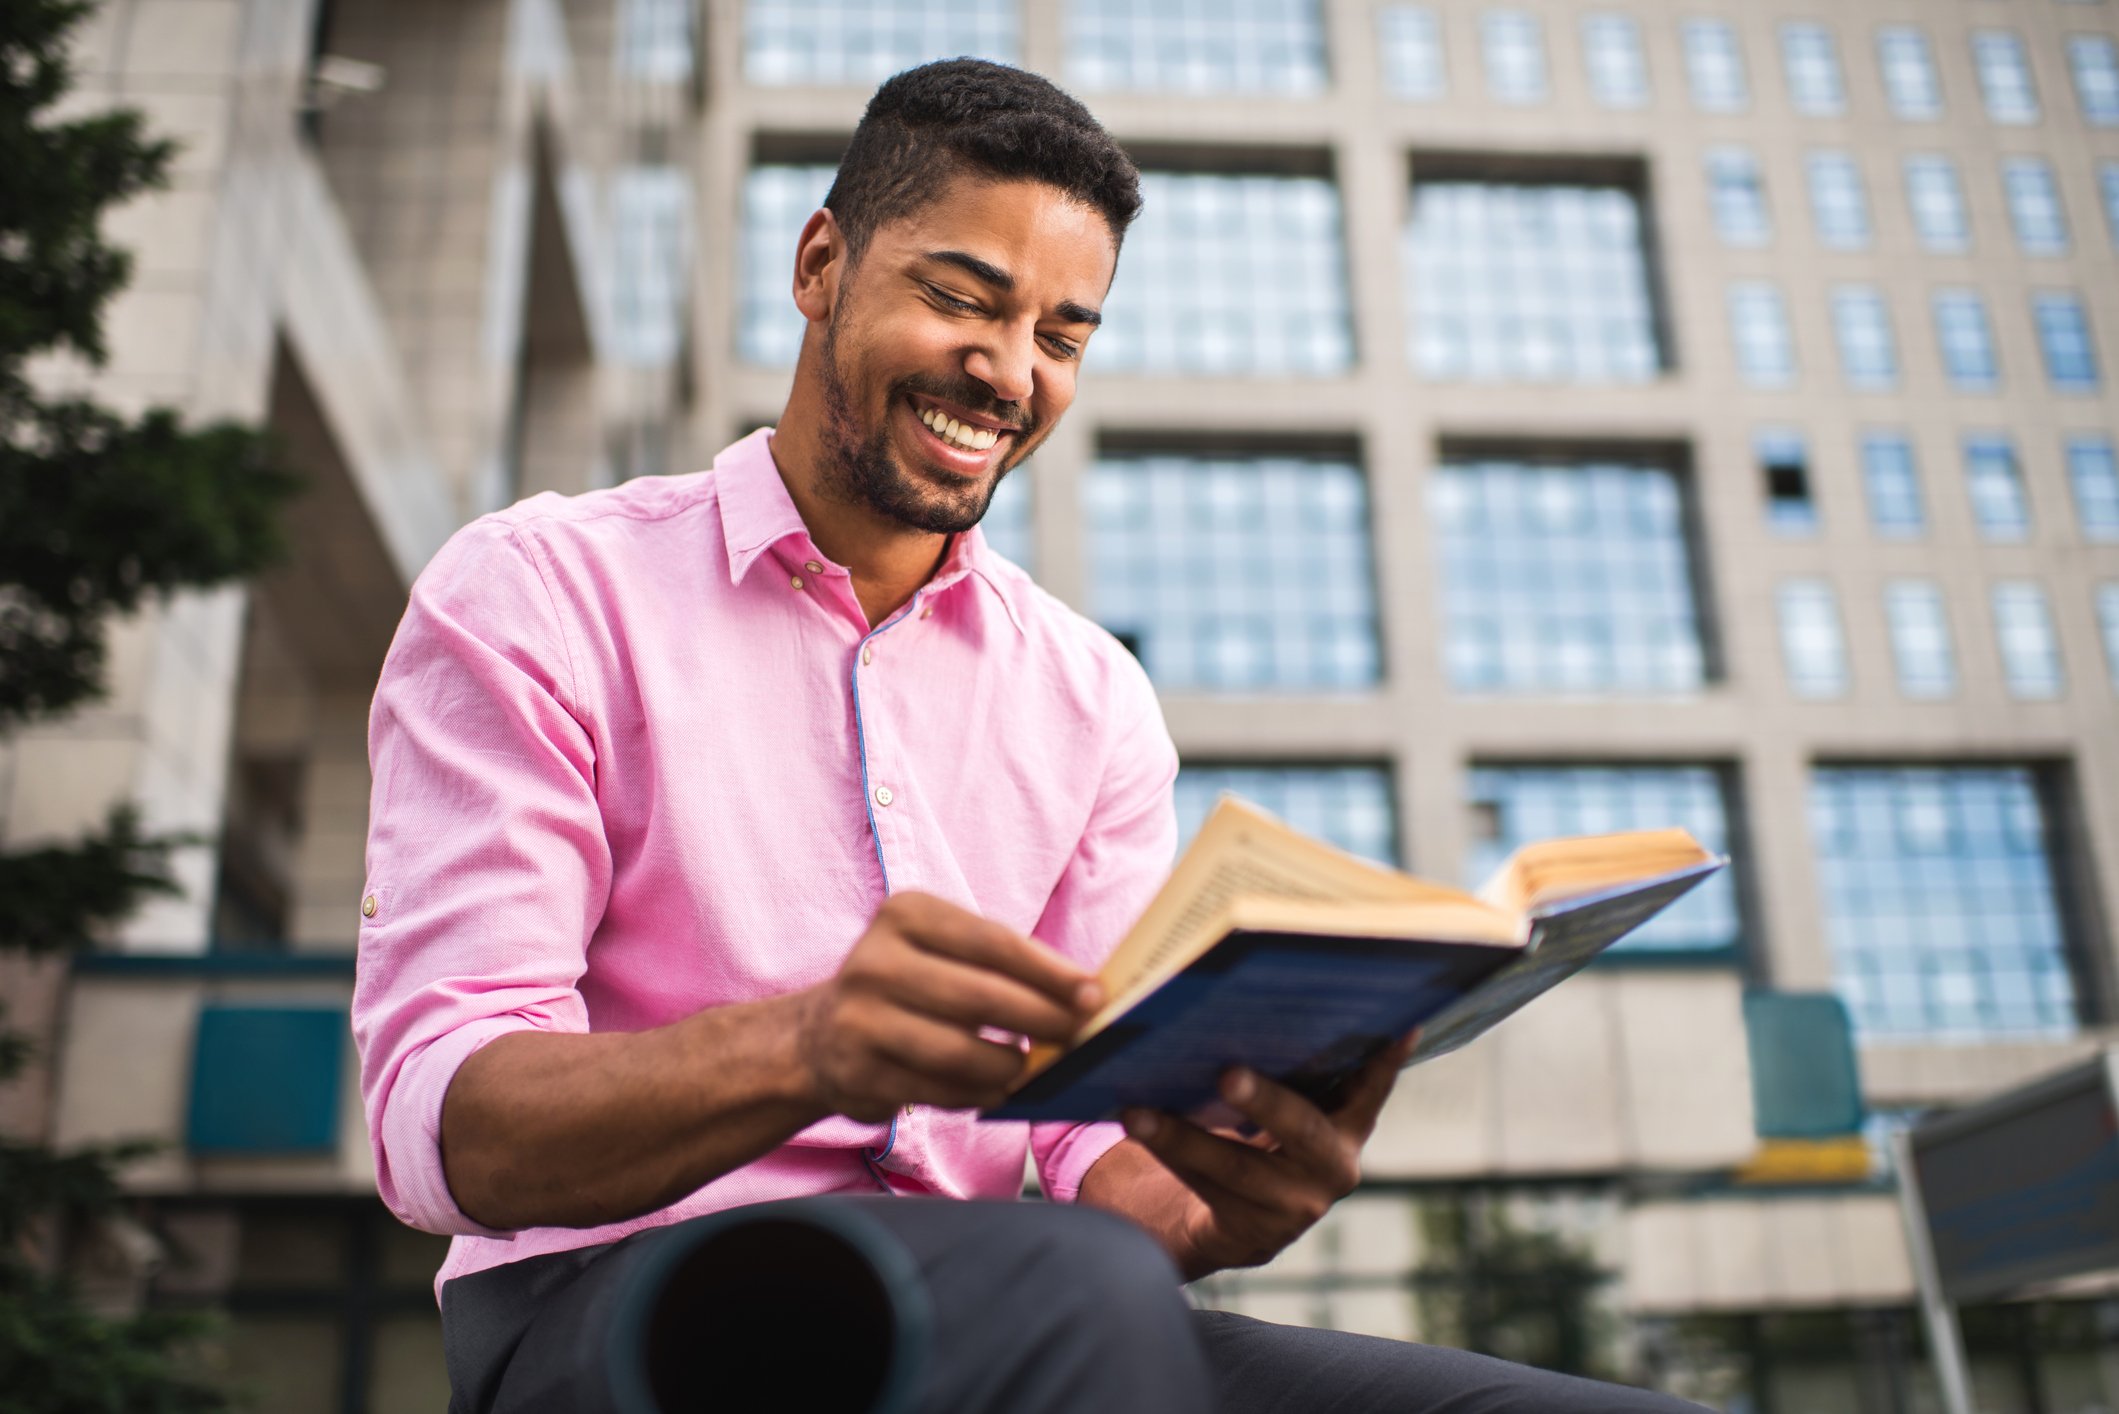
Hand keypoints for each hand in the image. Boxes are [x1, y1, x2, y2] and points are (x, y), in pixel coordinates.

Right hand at [794, 891, 1101, 1122]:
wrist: (819, 1036)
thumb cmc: (908, 985)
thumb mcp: (942, 950)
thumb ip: (1003, 965)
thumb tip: (1082, 994)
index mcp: (904, 914)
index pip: (992, 942)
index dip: (1049, 972)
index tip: (1094, 994)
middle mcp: (875, 962)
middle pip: (980, 996)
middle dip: (1041, 1019)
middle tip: (1079, 1035)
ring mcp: (861, 1021)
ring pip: (961, 1052)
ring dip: (1010, 1066)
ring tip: (1032, 1067)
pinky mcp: (859, 1075)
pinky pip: (939, 1092)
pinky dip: (979, 1094)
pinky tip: (995, 1089)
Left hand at [1119, 1030, 1417, 1272]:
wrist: (1239, 1221)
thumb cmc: (1263, 1137)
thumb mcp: (1289, 1108)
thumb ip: (1296, 1073)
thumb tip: (1251, 1001)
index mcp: (1350, 1126)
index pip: (1373, 1086)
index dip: (1386, 1060)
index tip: (1398, 1025)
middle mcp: (1334, 1167)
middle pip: (1299, 1128)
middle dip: (1263, 1099)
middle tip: (1227, 1072)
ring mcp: (1296, 1206)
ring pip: (1235, 1166)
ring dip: (1181, 1137)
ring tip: (1137, 1111)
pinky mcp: (1255, 1233)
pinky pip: (1206, 1190)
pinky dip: (1169, 1156)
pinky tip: (1138, 1125)